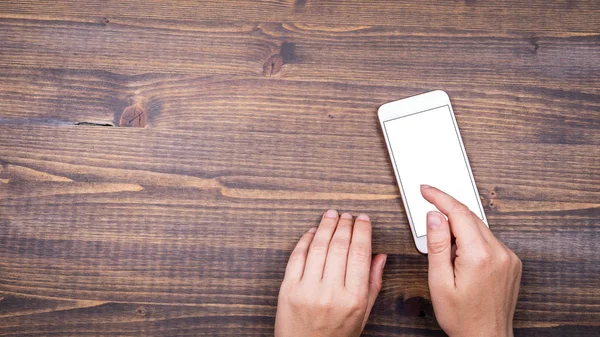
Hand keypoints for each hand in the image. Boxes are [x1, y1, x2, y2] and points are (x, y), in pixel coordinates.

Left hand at [275, 210, 386, 336]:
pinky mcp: (288, 289)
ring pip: (318, 247)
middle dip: (345, 225)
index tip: (363, 220)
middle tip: (347, 215)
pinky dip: (305, 240)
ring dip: (325, 226)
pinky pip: (297, 257)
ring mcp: (307, 290)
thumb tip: (379, 256)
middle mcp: (330, 293)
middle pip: (339, 246)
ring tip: (331, 216)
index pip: (359, 253)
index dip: (362, 231)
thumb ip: (372, 284)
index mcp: (353, 299)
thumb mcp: (362, 315)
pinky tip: (312, 232)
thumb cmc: (335, 336)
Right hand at [421, 185, 521, 336]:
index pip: (458, 213)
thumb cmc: (462, 317)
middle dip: (447, 208)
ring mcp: (508, 257)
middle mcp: (499, 253)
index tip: (426, 190)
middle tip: (427, 204)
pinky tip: (460, 254)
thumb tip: (434, 216)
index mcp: (479, 256)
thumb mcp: (439, 282)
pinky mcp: (511, 263)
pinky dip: (472, 237)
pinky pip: (488, 239)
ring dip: (459, 225)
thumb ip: (437, 245)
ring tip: (443, 246)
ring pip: (479, 227)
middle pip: (470, 216)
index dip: (439, 197)